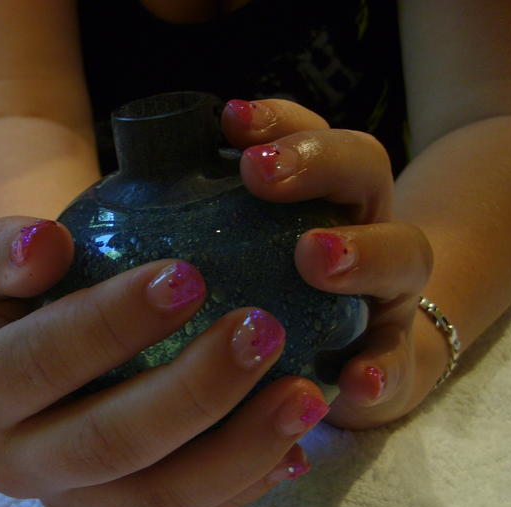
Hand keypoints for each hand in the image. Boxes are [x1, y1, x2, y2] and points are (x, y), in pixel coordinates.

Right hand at [0, 217, 329, 506]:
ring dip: (240, 448)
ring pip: (160, 494)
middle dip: (192, 390)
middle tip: (261, 330)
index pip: (40, 362)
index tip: (187, 275)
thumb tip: (46, 246)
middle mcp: (14, 462)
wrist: (21, 351)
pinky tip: (296, 445)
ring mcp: (73, 496)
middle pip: (109, 443)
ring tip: (305, 394)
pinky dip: (246, 481)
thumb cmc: (12, 296)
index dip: (111, 323)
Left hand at [222, 99, 438, 428]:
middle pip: (364, 169)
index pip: (307, 134)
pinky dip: (380, 370)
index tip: (228, 121)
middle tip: (260, 175)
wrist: (354, 366)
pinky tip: (356, 381)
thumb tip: (106, 207)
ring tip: (314, 257)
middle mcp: (364, 229)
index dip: (276, 120)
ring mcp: (388, 295)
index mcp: (319, 197)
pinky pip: (397, 364)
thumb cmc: (275, 301)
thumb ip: (191, 226)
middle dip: (317, 161)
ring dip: (363, 252)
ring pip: (403, 255)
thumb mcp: (235, 254)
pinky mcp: (395, 361)